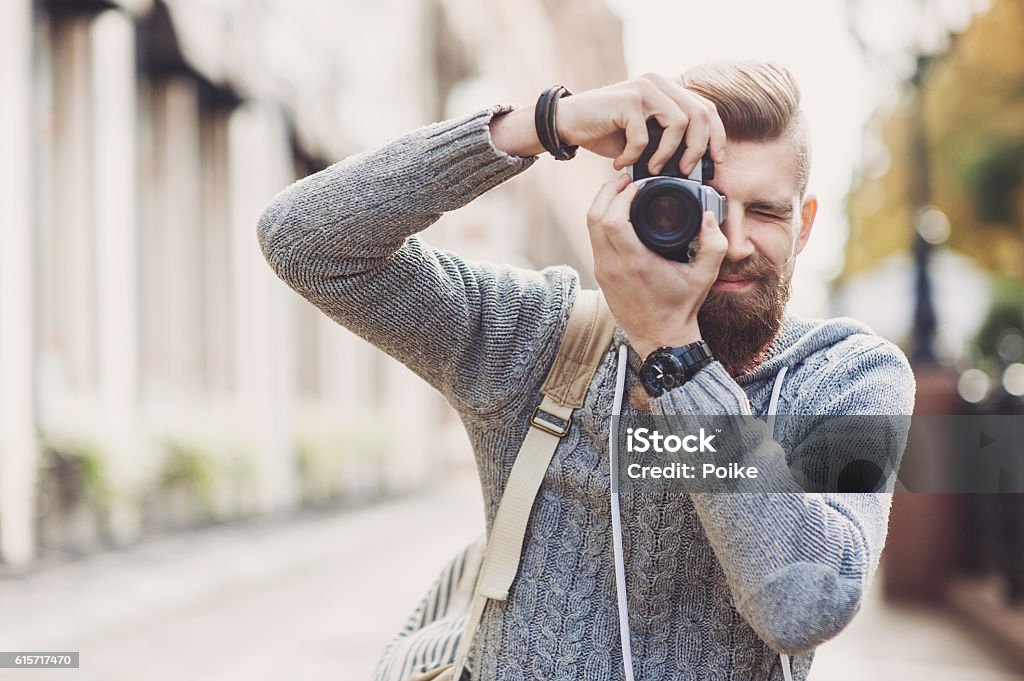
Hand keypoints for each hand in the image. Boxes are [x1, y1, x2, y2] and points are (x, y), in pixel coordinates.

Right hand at [488, 73, 725, 173]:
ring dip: (668, 153)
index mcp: (667, 90)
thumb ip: (667, 143)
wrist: (567, 124)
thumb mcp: (644, 139)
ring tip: (652, 170)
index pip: (706, 108)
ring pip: (678, 122)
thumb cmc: (605, 133)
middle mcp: (659, 83)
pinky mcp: (627, 99)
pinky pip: (644, 135)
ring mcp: (644, 88)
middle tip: (686, 171)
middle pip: (700, 114)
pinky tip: (620, 164)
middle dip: (697, 148)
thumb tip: (694, 167)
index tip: (715, 160)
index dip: (717, 135)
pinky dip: (634, 155)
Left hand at [586, 174, 727, 358]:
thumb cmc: (680, 307)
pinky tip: (618, 214)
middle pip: (595, 217)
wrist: (660, 338)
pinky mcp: (601, 275)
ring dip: (602, 205)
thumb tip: (709, 216)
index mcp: (635, 263)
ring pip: (590, 227)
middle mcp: (613, 266)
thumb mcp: (705, 275)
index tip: (636, 185)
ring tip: (621, 193)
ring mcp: (603, 271)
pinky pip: (594, 240)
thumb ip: (714, 243)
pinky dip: (602, 221)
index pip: (613, 219)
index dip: (620, 195)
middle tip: (625, 180)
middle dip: (607, 192)